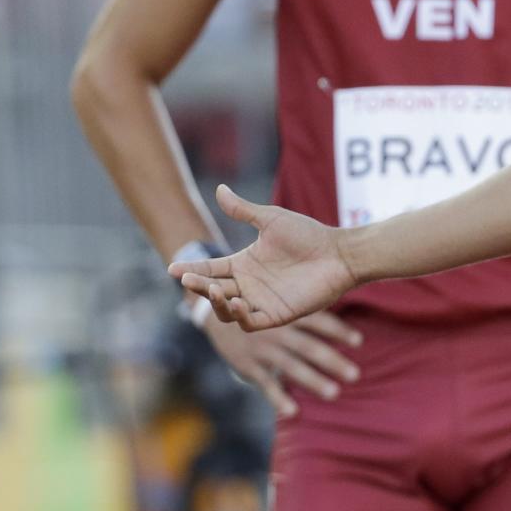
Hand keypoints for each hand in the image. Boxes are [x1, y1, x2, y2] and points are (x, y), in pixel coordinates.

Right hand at [172, 184, 359, 329]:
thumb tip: (218, 189)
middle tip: (187, 279)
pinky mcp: (277, 315)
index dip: (191, 269)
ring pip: (227, 310)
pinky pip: (251, 322)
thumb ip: (243, 210)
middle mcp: (248, 285)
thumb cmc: (308, 235)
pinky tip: (236, 302)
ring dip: (217, 303)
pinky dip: (240, 315)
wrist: (339, 253)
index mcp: (243, 264)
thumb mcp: (271, 220)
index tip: (172, 266)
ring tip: (213, 289)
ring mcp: (261, 302)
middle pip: (213, 290)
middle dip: (199, 286)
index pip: (210, 269)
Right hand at [201, 310, 363, 417]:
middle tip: (355, 375)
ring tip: (334, 393)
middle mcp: (277, 331)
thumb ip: (307, 309)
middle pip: (309, 347)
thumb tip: (342, 303)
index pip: (319, 322)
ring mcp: (262, 350)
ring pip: (291, 367)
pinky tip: (294, 412)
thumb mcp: (280, 302)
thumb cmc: (260, 308)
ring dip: (313, 381)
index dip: (338, 331)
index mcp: (288, 314)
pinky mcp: (248, 366)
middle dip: (333, 361)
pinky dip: (278, 399)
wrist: (216, 312)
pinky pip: (266, 384)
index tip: (359, 342)